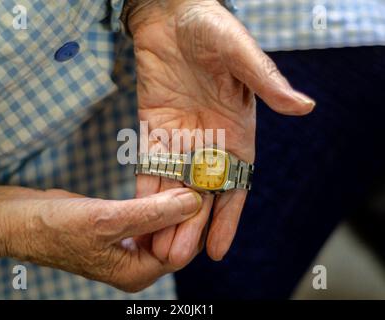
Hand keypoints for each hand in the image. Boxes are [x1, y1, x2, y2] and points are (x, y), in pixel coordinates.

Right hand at [0, 180, 201, 291]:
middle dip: (185, 211)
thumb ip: (152, 213)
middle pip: (174, 237)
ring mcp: (129, 246)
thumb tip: (193, 202)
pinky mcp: (121, 228)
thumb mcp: (107, 220)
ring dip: (172, 203)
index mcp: (136, 272)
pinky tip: (165, 180)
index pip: (180, 251)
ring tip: (186, 176)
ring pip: (162, 224)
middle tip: (197, 179)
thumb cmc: (56, 227)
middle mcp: (136, 263)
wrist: (20, 220)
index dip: (192, 223)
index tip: (202, 191)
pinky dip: (156, 200)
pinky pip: (148, 214)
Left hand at [129, 0, 314, 262]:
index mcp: (237, 133)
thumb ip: (267, 83)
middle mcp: (209, 144)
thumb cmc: (212, 29)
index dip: (227, 218)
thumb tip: (304, 106)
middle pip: (201, 195)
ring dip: (165, 218)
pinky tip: (138, 216)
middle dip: (190, 228)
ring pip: (173, 188)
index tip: (217, 250)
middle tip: (177, 258)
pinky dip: (145, 192)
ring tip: (156, 249)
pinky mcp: (152, 131)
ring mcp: (179, 139)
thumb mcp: (241, 56)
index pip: (234, 186)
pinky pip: (149, 167)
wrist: (171, 15)